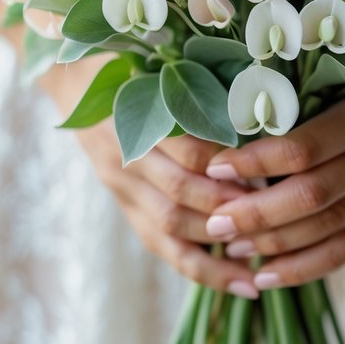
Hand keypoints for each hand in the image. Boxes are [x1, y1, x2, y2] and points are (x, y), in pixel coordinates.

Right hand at [39, 59, 259, 297]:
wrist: (71, 77)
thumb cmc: (130, 61)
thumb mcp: (159, 60)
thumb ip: (200, 83)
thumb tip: (262, 112)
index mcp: (135, 111)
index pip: (187, 146)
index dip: (227, 164)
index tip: (268, 174)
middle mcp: (125, 153)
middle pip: (180, 191)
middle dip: (227, 209)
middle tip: (273, 220)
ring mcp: (121, 184)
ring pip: (169, 226)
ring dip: (217, 247)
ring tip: (262, 260)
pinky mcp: (125, 205)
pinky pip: (161, 245)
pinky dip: (201, 267)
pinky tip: (240, 282)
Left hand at [202, 94, 344, 289]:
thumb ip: (303, 105)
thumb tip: (229, 135)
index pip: (305, 147)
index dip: (255, 162)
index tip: (213, 168)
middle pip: (315, 194)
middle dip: (257, 213)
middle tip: (215, 223)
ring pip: (332, 227)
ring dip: (277, 244)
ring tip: (233, 249)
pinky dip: (308, 265)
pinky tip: (270, 275)